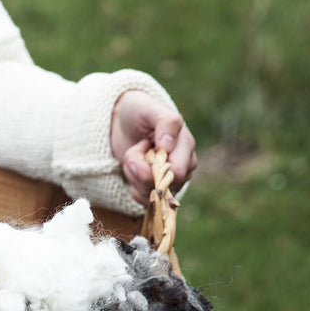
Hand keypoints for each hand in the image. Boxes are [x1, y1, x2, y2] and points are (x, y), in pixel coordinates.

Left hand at [110, 90, 197, 204]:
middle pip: (165, 186)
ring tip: (133, 158)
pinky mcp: (158, 188)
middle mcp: (183, 165)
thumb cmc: (140, 112)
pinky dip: (134, 189)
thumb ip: (165, 123)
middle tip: (134, 150)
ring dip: (135, 178)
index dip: (154, 165)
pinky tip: (133, 171)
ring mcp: (172, 179)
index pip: (177, 171)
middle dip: (141, 171)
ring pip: (154, 195)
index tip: (143, 145)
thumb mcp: (151, 109)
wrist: (123, 121)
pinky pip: (147, 200)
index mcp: (186, 145)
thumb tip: (168, 146)